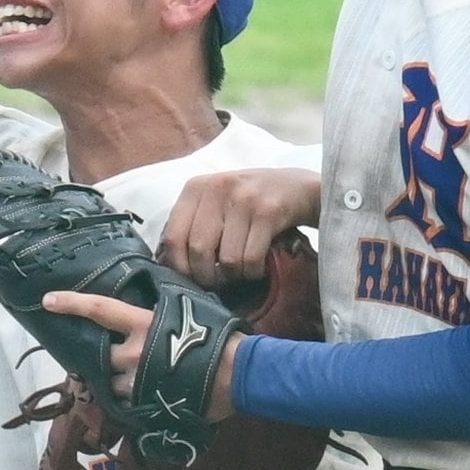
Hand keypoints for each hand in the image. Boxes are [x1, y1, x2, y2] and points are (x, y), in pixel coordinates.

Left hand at [40, 291, 240, 420]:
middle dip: (111, 360)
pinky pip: (127, 404)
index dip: (72, 304)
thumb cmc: (221, 339)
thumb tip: (150, 315)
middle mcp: (133, 351)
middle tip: (130, 360)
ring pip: (112, 383)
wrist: (242, 372)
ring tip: (149, 380)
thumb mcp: (190, 315)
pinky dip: (134, 401)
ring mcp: (137, 380)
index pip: (99, 310)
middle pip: (103, 356)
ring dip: (122, 382)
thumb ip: (162, 316)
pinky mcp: (145, 403)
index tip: (47, 300)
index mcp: (143, 324)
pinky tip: (151, 397)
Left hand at [156, 168, 321, 286]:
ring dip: (235, 275)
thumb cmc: (251, 202)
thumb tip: (168, 262)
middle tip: (219, 282)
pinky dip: (254, 271)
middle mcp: (216, 188)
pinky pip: (251, 258)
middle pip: (199, 251)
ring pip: (226, 259)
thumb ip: (193, 224)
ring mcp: (243, 198)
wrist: (301, 188)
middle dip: (208, 276)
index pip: (172, 237)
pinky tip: (258, 266)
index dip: (179, 266)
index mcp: (196, 188)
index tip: (191, 279)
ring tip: (242, 270)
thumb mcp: (217, 202)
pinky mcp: (268, 211)